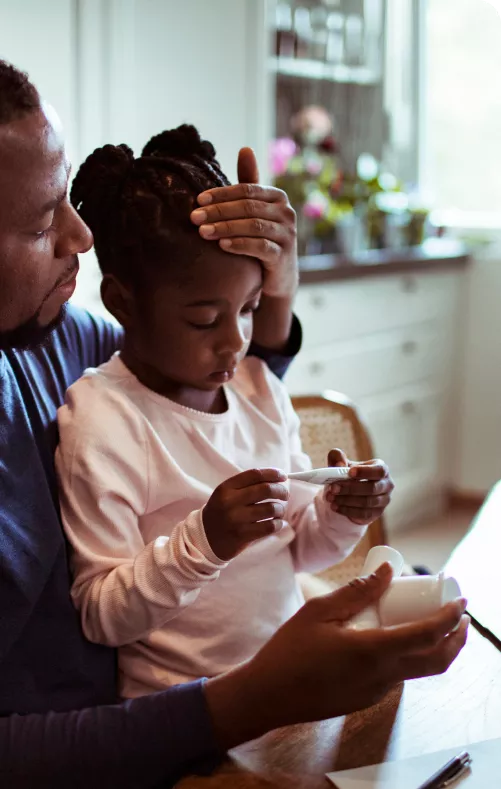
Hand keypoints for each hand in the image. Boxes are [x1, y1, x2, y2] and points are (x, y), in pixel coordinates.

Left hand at [190, 147, 297, 299]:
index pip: (247, 190)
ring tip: (203, 232)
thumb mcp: (255, 211)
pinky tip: (222, 245)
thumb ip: (249, 183)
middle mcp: (286, 213)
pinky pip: (260, 247)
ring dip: (225, 228)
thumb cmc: (262, 239)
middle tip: (194, 217)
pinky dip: (239, 244)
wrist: (278, 277)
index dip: (221, 194)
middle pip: (248, 207)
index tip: (198, 200)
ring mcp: (287, 235)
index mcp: (278, 197)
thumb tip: (245, 148)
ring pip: (253, 226)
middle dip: (218, 211)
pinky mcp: (283, 256)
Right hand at [203, 468, 288, 560]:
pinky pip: (269, 526)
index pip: (255, 474)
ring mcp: (236, 519)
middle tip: (285, 495)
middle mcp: (230, 501)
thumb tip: (277, 479)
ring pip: (270, 508)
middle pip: (266, 489)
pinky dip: (278, 524)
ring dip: (280, 509)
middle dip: (281, 491)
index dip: (272, 474)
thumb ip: (247, 485)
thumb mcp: (226, 494)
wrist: (205, 539)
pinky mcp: (242, 535)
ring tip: (279, 511)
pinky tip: (276, 523)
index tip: (283, 476)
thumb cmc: (222, 513)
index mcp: (226, 488)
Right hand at [204, 564, 468, 748]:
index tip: (460, 601)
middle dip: (456, 638)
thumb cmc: (288, 651)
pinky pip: (396, 676)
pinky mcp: (366, 699)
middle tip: (458, 616)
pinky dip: (408, 656)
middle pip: (436, 661)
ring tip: (426, 620)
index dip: (450, 617)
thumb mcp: (318, 611)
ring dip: (432, 648)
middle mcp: (382, 676)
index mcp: (372, 651)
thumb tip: (386, 572)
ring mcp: (376, 692)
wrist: (268, 696)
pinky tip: (391, 638)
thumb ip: (355, 592)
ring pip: (418, 670)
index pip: (427, 635)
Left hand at [325, 448, 393, 524]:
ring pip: (367, 502)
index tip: (350, 472)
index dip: (365, 472)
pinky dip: (347, 510)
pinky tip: (335, 506)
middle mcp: (386, 485)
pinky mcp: (376, 513)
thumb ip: (337, 458)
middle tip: (333, 488)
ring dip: (346, 500)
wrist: (350, 491)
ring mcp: (383, 500)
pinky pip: (363, 514)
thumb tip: (339, 464)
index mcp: (381, 468)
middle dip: (350, 488)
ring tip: (330, 498)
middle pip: (372, 488)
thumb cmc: (348, 474)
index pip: (379, 470)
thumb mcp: (341, 463)